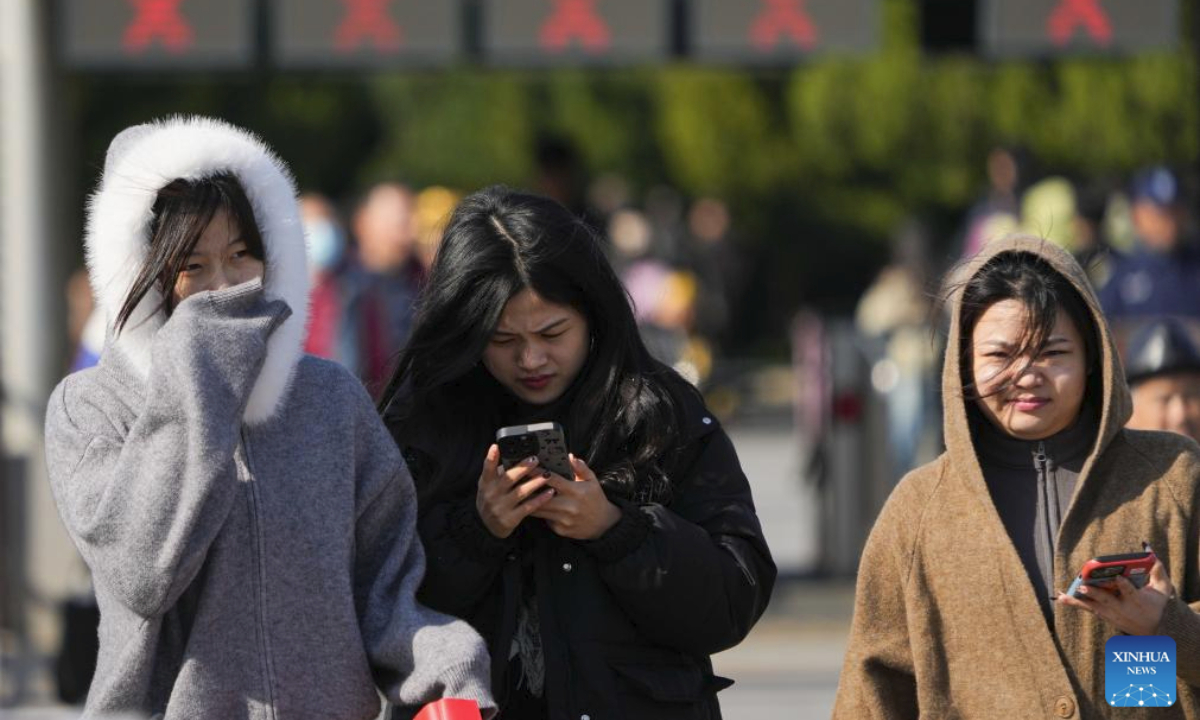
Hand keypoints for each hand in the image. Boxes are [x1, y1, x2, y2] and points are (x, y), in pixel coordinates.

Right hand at [475, 445, 555, 538]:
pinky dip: (540, 499)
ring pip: (520, 492)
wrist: (486, 527)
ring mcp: (500, 507)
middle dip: (522, 468)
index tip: (496, 447)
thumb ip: (497, 472)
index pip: (487, 468)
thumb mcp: (488, 486)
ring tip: (547, 475)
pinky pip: (528, 507)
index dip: (491, 458)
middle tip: (535, 459)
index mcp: (486, 483)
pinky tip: (550, 493)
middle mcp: (491, 495)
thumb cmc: (492, 499)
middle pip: (508, 478)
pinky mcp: (510, 519)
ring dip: (535, 483)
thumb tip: (515, 456)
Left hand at [530, 454, 621, 540]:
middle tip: (519, 483)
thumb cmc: (596, 500)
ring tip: (521, 495)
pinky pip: (545, 520)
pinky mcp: (560, 530)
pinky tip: (535, 508)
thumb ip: (581, 468)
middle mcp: (568, 506)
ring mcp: (563, 519)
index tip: (527, 468)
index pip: (552, 480)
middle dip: (528, 490)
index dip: (538, 473)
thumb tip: (570, 456)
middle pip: (540, 497)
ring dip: (529, 502)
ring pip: (539, 510)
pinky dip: (541, 514)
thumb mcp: (592, 481)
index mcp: (575, 491)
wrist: (604, 524)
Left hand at [1057, 559, 1174, 635]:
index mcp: (1138, 601)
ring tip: (1062, 594)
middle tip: (1083, 586)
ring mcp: (1111, 614)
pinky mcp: (1103, 615)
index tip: (1118, 578)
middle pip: (1107, 600)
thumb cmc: (1158, 605)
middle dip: (1095, 594)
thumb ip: (1158, 571)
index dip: (1124, 586)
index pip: (1130, 593)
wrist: (1154, 631)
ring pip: (1093, 606)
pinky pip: (1087, 608)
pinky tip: (1060, 597)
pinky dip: (1074, 602)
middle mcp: (1122, 609)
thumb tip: (1150, 550)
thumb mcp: (1163, 590)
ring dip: (1077, 600)